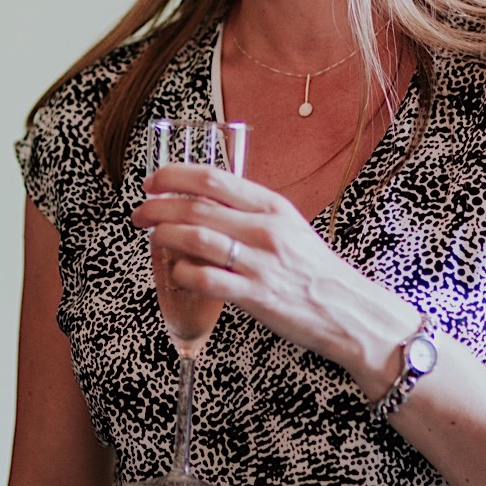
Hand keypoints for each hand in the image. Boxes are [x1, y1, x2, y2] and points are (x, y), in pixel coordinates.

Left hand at [133, 162, 417, 397]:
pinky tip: (176, 271)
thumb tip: (204, 201)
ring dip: (164, 235)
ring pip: (196, 238)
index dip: (176, 175)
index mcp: (273, 206)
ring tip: (151, 236)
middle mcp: (266, 230)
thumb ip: (250, 211)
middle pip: (197, 206)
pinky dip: (182, 272)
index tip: (154, 180)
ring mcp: (260, 263)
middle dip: (158, 206)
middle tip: (139, 211)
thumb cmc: (311, 268)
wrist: (345, 309)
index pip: (215, 178)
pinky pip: (206, 279)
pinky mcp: (256, 296)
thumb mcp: (288, 225)